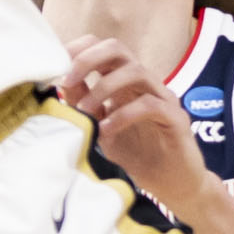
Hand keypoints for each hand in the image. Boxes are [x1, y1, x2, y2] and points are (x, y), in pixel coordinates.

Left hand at [60, 37, 212, 213]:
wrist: (171, 185)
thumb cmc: (136, 154)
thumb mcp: (101, 126)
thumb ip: (84, 102)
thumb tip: (60, 82)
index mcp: (124, 80)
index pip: (102, 47)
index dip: (78, 50)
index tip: (56, 67)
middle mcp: (144, 82)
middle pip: (117, 48)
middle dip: (88, 59)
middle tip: (67, 81)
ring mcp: (163, 97)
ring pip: (136, 71)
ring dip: (103, 88)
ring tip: (85, 112)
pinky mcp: (176, 118)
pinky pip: (151, 105)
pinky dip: (123, 114)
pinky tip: (106, 130)